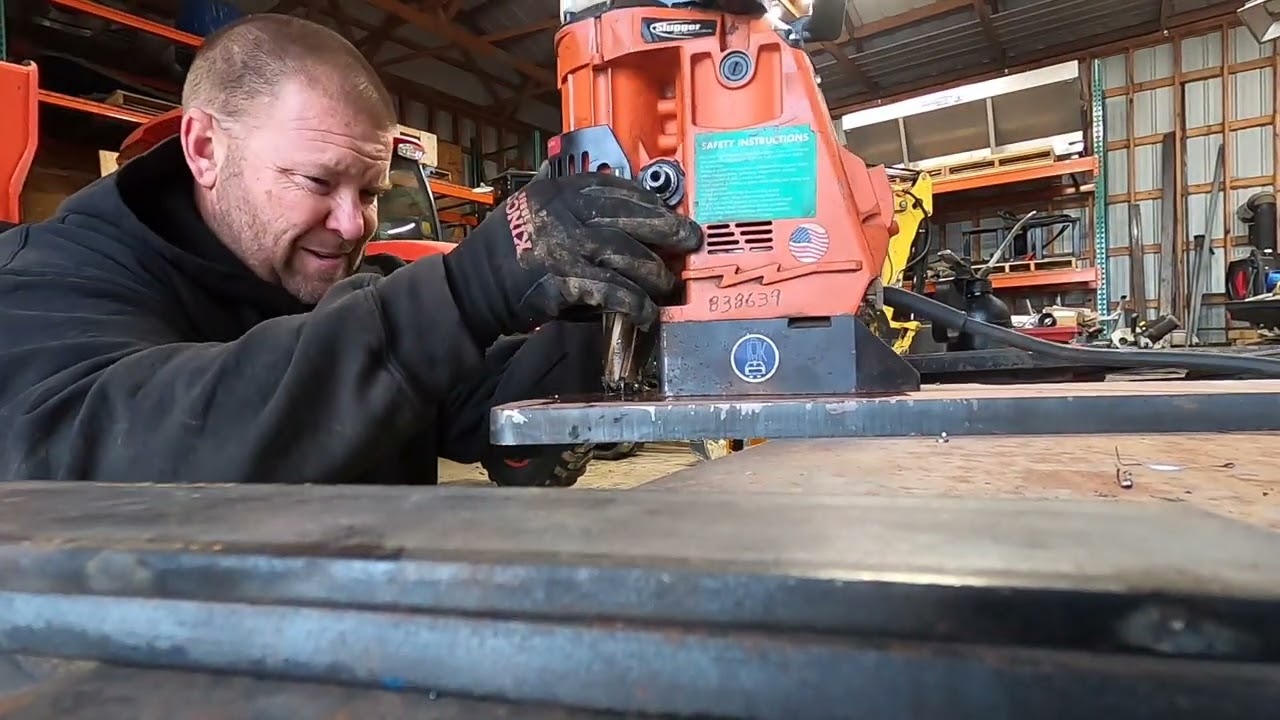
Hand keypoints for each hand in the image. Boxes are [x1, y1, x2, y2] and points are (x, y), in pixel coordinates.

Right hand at [441, 172, 701, 347]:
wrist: (469, 288)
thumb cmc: (504, 253)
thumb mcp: (533, 211)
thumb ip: (571, 209)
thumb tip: (621, 215)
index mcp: (556, 191)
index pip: (613, 186)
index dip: (648, 198)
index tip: (669, 208)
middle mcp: (561, 213)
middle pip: (628, 216)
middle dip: (666, 228)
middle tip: (691, 239)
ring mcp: (561, 246)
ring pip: (624, 253)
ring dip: (653, 271)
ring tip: (669, 284)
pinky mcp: (561, 281)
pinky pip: (610, 290)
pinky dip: (633, 302)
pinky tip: (646, 313)